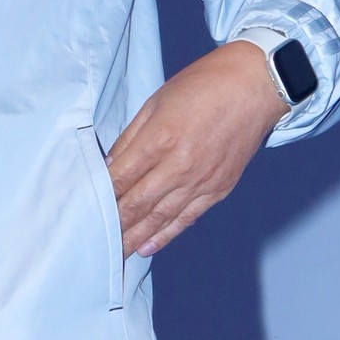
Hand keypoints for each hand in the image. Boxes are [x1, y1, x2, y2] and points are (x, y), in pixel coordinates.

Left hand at [107, 42, 287, 259]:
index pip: (121, 178)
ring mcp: (201, 180)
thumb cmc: (204, 85)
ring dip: (135, 238)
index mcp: (160, 138)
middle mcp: (180, 165)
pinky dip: (166, 235)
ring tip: (115, 254)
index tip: (84, 209)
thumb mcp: (156, 102)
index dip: (101, 196)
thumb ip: (131, 136)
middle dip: (114, 225)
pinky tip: (148, 247)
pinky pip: (187, 217)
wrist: (255, 86)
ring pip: (160, 217)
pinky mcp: (218, 188)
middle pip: (137, 203)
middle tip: (93, 241)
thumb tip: (111, 166)